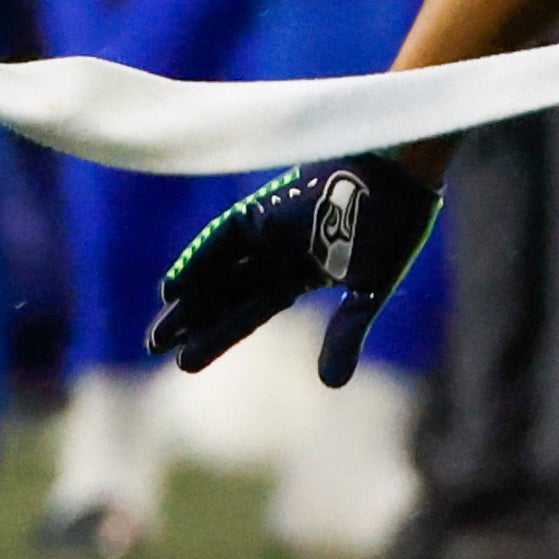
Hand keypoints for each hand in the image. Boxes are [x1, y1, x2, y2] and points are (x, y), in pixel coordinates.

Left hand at [151, 154, 439, 386]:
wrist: (402, 172)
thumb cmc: (396, 227)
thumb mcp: (371, 290)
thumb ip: (347, 334)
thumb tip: (331, 386)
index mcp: (302, 274)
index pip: (250, 312)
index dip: (218, 336)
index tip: (183, 364)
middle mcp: (277, 254)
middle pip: (224, 293)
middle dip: (193, 321)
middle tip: (156, 348)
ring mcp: (268, 231)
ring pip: (217, 270)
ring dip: (187, 298)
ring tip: (157, 331)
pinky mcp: (264, 208)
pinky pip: (222, 238)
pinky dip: (198, 261)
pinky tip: (172, 288)